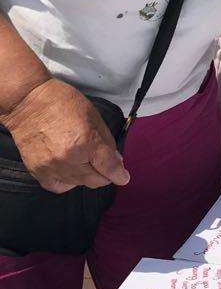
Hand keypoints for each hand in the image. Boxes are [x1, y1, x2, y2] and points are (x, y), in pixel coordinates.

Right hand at [1, 78, 129, 193]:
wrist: (27, 102)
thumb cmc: (63, 103)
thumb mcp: (93, 116)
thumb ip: (106, 141)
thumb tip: (115, 160)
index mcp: (86, 142)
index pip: (108, 167)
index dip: (120, 175)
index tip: (123, 177)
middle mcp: (69, 159)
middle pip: (95, 180)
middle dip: (105, 175)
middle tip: (106, 167)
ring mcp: (51, 167)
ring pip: (79, 184)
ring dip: (87, 176)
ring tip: (86, 162)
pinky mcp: (37, 171)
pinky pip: (58, 186)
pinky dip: (68, 182)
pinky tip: (71, 171)